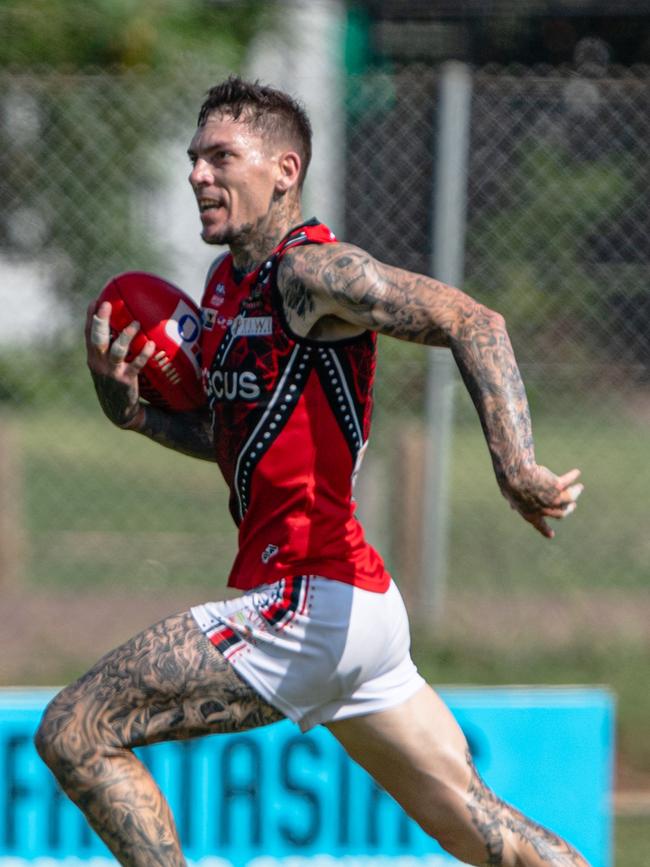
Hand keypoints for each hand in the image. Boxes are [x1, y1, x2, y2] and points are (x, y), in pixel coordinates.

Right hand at [84, 300, 154, 428]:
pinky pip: (136, 365)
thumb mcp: (107, 364)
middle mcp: (99, 363)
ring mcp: (112, 372)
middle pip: (97, 338)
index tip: (95, 300)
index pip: (88, 334)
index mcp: (93, 357)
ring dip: (126, 336)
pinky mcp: (126, 380)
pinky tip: (151, 344)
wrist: (119, 410)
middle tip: (107, 303)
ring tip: (136, 323)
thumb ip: (110, 347)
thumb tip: (124, 323)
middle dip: (100, 320)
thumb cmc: (115, 381)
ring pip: (116, 350)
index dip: (90, 317)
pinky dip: (143, 354)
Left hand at [500, 465, 582, 538]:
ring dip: (575, 493)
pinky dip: (572, 477)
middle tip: (573, 505)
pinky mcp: (558, 486)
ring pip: (569, 498)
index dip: (545, 530)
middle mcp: (543, 509)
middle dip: (568, 510)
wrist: (515, 475)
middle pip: (560, 513)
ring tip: (579, 487)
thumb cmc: (509, 483)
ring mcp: (552, 499)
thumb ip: (514, 503)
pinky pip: (568, 481)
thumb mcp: (509, 496)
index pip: (539, 525)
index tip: (550, 535)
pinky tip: (576, 472)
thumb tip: (512, 507)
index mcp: (529, 514)